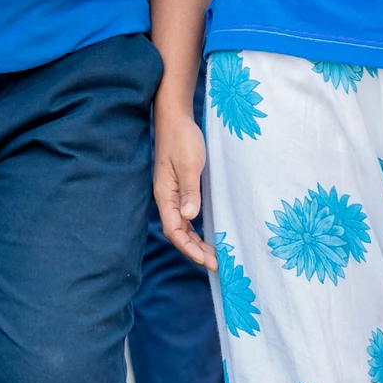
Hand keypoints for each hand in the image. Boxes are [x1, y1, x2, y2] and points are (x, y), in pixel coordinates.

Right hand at [153, 94, 213, 268]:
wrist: (175, 117)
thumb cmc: (182, 138)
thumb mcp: (188, 164)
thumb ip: (189, 191)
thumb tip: (189, 217)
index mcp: (165, 195)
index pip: (174, 231)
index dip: (189, 249)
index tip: (207, 261)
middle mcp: (167, 198)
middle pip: (178, 233)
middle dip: (195, 251)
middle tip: (217, 264)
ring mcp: (172, 193)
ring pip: (182, 226)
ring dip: (196, 242)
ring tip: (214, 255)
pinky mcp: (180, 187)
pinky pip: (186, 215)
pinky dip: (196, 228)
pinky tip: (207, 233)